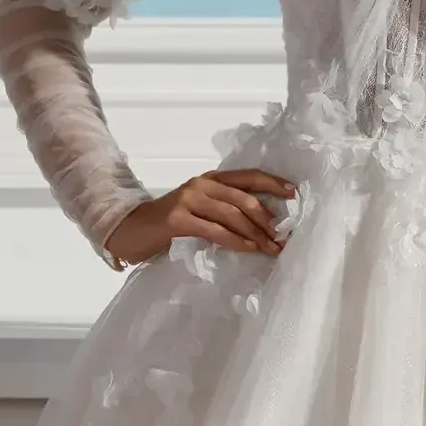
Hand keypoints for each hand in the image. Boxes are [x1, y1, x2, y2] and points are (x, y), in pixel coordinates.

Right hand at [104, 167, 296, 266]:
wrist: (132, 229)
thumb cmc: (170, 224)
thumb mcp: (199, 210)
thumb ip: (223, 210)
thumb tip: (261, 225)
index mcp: (210, 180)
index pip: (247, 176)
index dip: (272, 183)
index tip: (294, 193)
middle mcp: (201, 184)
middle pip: (244, 198)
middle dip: (267, 219)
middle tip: (283, 237)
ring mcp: (189, 199)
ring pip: (232, 214)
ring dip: (256, 234)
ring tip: (271, 248)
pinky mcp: (179, 219)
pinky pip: (215, 230)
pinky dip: (235, 241)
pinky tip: (248, 249)